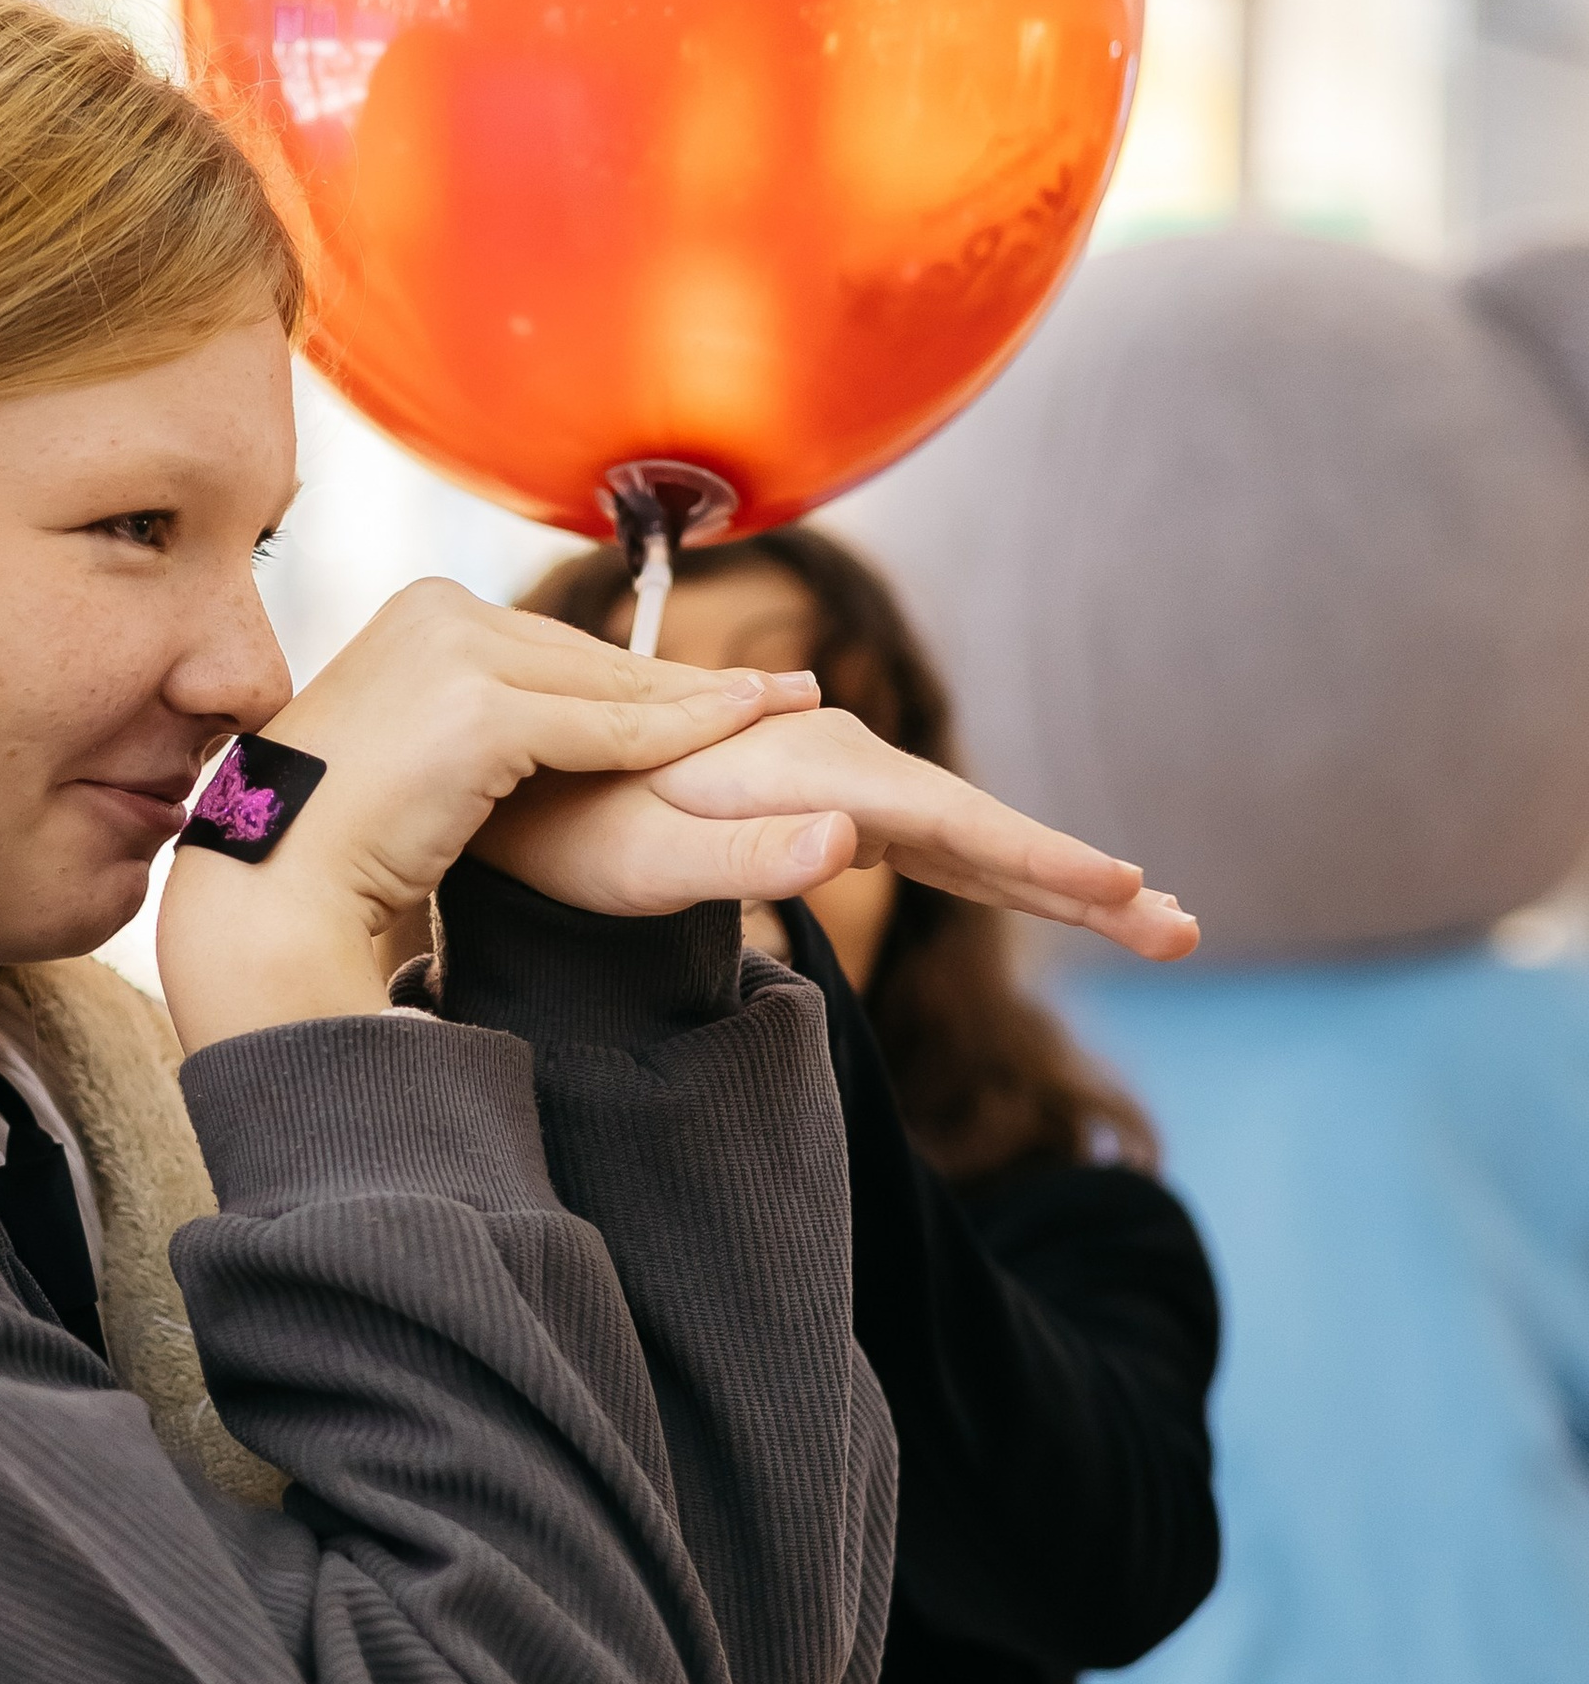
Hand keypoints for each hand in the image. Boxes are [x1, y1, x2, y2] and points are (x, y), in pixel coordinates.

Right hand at [155, 577, 819, 1051]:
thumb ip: (463, 721)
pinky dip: (677, 737)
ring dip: (703, 703)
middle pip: (591, 658)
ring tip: (779, 706)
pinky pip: (604, 729)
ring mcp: (455, 655)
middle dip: (689, 681)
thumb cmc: (327, 842)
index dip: (641, 673)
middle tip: (780, 689)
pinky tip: (738, 735)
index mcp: (417, 614)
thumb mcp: (407, 753)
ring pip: (609, 688)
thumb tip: (511, 739)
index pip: (551, 647)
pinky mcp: (480, 709)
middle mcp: (436, 613)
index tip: (717, 686)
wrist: (273, 885)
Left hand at [482, 704, 1197, 959]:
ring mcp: (824, 773)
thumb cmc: (555, 824)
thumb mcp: (635, 858)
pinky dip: (991, 863)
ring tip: (1151, 916)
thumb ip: (743, 855)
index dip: (1042, 862)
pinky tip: (1038, 888)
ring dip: (1052, 874)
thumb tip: (855, 845)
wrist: (500, 768)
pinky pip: (923, 835)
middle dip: (1082, 879)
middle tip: (1183, 928)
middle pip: (979, 826)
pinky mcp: (809, 797)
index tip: (1128, 892)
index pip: (949, 823)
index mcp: (803, 767)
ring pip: (961, 831)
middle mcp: (829, 755)